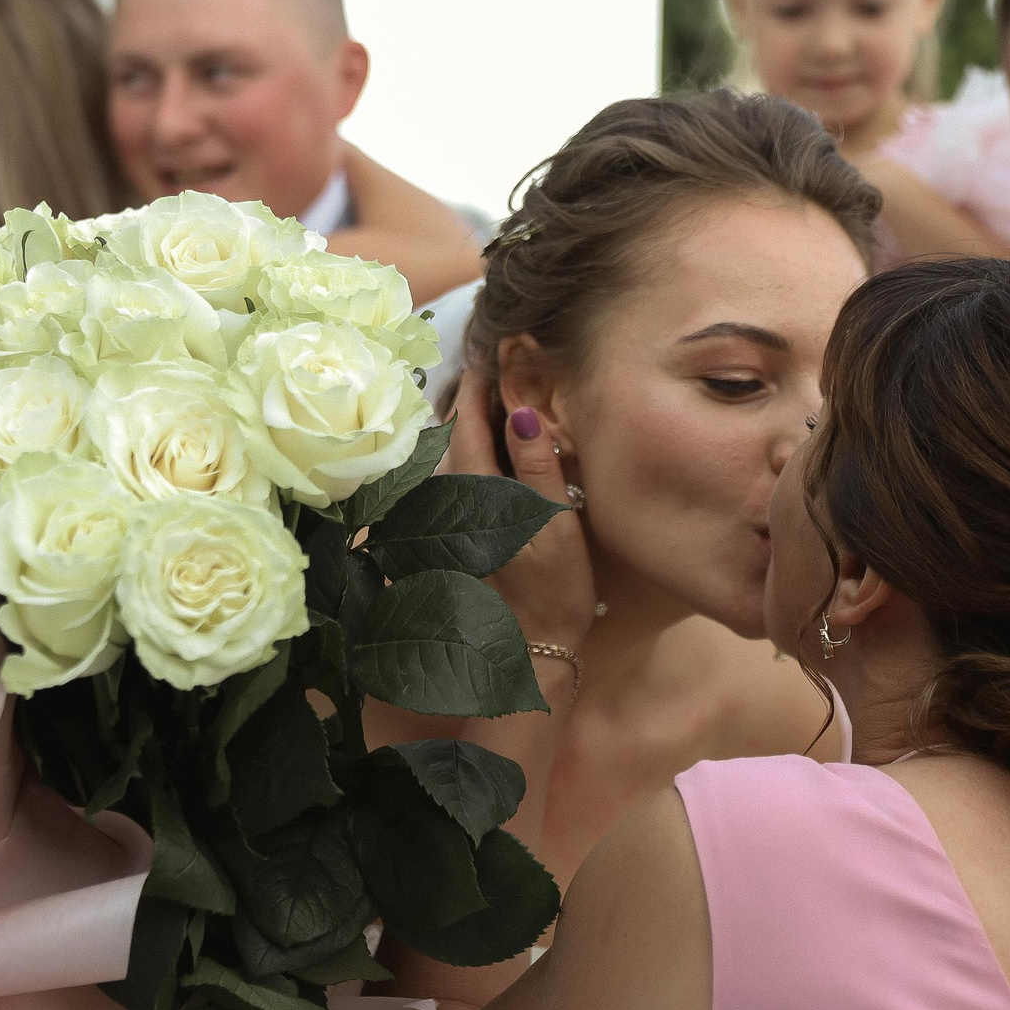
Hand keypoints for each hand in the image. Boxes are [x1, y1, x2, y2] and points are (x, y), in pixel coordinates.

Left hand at [445, 375, 595, 653]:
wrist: (530, 656)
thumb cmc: (553, 594)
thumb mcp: (556, 527)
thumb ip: (537, 467)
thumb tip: (519, 412)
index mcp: (479, 495)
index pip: (468, 427)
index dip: (475, 389)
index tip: (485, 354)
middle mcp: (455, 508)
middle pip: (456, 442)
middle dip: (469, 406)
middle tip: (488, 370)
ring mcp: (453, 529)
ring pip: (455, 466)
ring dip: (469, 435)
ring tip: (490, 406)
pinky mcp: (459, 547)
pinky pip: (459, 491)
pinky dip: (472, 466)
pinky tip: (489, 463)